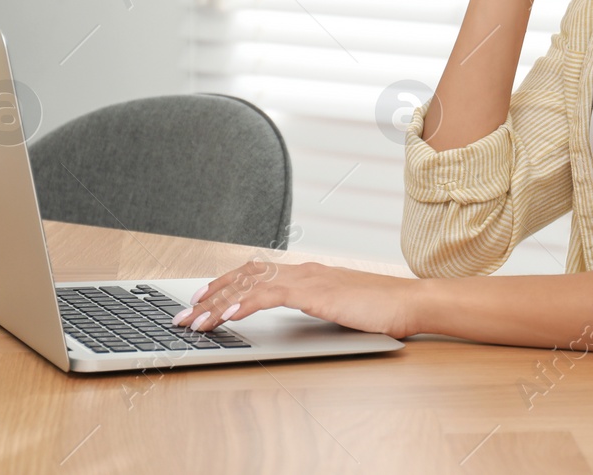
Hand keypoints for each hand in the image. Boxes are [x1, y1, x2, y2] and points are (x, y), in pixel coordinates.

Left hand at [171, 258, 421, 339]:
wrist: (409, 302)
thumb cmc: (381, 309)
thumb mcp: (339, 307)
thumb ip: (316, 307)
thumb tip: (297, 316)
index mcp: (308, 273)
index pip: (256, 274)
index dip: (225, 285)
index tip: (201, 299)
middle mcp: (303, 270)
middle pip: (244, 277)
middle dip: (209, 296)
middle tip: (183, 315)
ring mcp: (308, 279)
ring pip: (249, 286)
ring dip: (216, 305)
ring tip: (193, 321)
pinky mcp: (314, 292)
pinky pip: (268, 296)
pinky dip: (243, 305)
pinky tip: (225, 317)